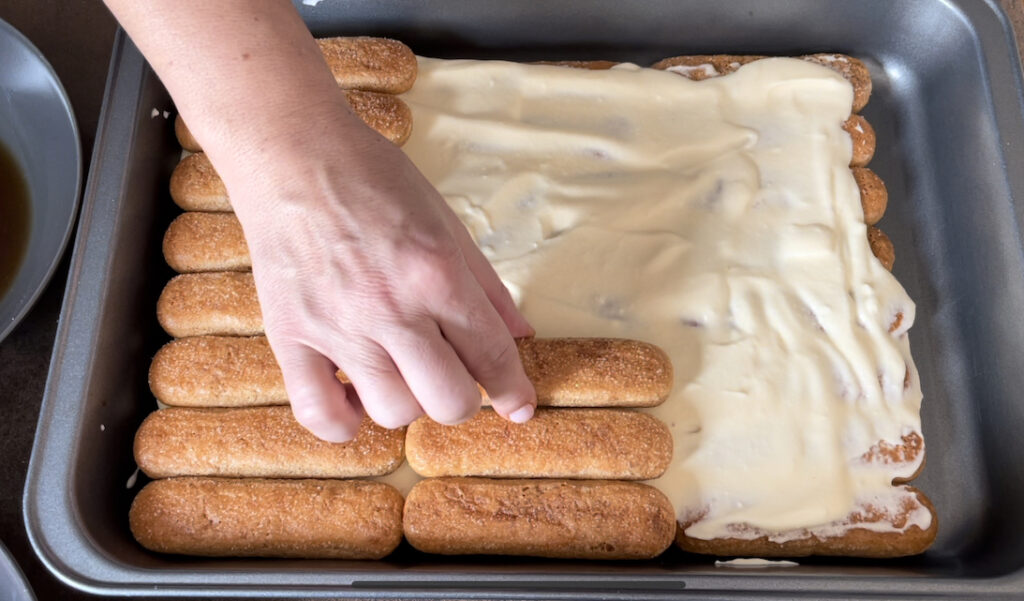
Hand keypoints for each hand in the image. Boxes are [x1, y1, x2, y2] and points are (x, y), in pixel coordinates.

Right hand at [227, 98, 536, 440]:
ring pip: (392, 412)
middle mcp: (390, 307)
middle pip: (448, 401)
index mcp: (436, 274)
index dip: (513, 390)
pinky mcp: (289, 336)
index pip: (491, 355)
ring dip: (407, 402)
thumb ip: (486, 285)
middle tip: (451, 378)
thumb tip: (521, 335)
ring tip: (399, 373)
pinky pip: (319, 414)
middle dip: (461, 399)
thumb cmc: (374, 179)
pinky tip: (354, 397)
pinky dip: (344, 422)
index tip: (520, 407)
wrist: (292, 154)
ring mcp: (337, 327)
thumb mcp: (446, 221)